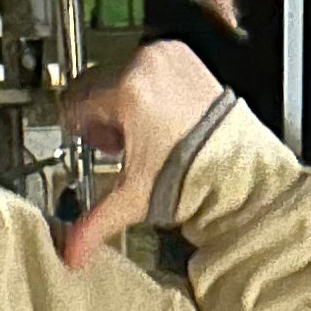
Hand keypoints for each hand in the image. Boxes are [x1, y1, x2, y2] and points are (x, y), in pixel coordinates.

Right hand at [53, 40, 226, 268]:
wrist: (239, 167)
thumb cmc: (195, 175)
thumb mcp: (135, 196)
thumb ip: (95, 222)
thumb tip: (71, 253)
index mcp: (127, 91)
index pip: (77, 101)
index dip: (81, 127)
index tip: (90, 141)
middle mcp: (145, 66)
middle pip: (98, 86)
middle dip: (103, 116)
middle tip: (120, 144)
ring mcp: (166, 58)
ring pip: (122, 73)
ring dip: (125, 101)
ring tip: (143, 132)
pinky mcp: (183, 57)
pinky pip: (148, 66)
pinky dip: (148, 87)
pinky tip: (161, 116)